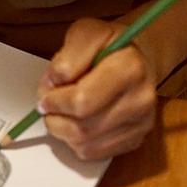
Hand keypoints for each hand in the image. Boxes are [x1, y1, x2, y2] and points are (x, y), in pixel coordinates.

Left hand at [36, 18, 157, 160]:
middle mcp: (141, 99)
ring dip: (62, 131)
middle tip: (48, 105)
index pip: (82, 101)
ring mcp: (141, 123)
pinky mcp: (135, 140)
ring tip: (61, 113)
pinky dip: (76, 142)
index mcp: (130, 68)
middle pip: (83, 128)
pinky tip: (76, 123)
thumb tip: (54, 84)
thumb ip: (68, 55)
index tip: (45, 93)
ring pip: (86, 144)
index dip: (55, 100)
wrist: (138, 59)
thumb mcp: (86, 32)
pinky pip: (94, 154)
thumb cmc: (109, 46)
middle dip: (55, 118)